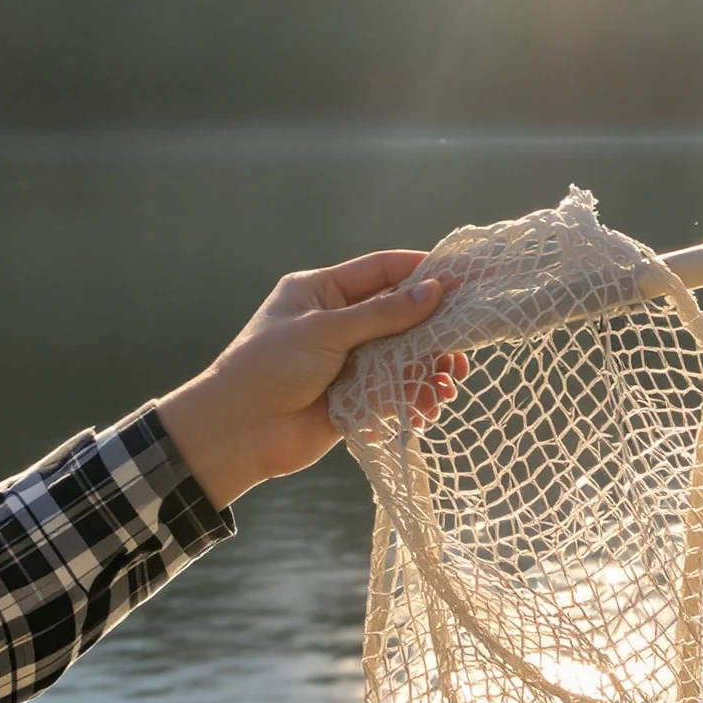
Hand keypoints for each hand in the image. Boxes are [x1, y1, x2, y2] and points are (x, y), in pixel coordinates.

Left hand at [158, 251, 465, 508]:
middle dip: (432, 333)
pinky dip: (413, 400)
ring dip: (427, 373)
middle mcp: (338, 323)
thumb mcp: (326, 331)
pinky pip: (395, 393)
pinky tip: (423, 412)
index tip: (462, 281)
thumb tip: (434, 291)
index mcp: (322, 292)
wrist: (240, 430)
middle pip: (399, 317)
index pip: (382, 271)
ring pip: (403, 358)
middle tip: (462, 350)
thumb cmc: (269, 368)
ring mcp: (348, 362)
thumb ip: (382, 315)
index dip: (421, 273)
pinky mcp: (355, 398)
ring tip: (444, 389)